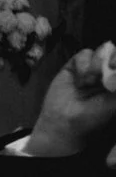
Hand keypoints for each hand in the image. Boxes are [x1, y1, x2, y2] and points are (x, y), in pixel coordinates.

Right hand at [24, 43, 115, 159]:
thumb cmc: (94, 118)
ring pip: (102, 51)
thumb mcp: (115, 101)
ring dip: (97, 65)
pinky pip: (84, 54)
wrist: (65, 125)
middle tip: (112, 66)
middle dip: (115, 58)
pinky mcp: (74, 66)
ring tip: (91, 82)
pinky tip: (81, 81)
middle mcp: (108, 73)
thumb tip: (115, 70)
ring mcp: (92, 69)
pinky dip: (84, 65)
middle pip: (115, 54)